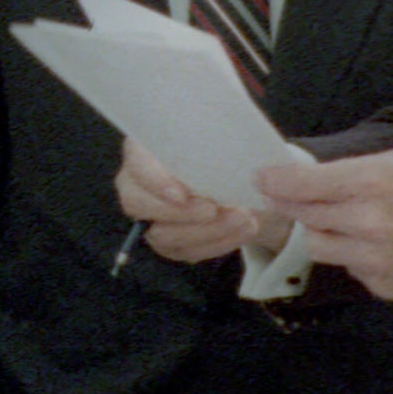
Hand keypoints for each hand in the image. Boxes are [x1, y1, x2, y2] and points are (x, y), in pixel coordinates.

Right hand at [116, 136, 279, 263]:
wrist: (248, 180)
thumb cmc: (234, 152)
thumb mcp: (241, 143)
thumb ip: (242, 156)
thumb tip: (255, 175)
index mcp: (148, 147)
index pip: (137, 164)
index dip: (155, 181)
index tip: (182, 195)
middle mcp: (140, 182)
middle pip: (136, 203)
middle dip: (179, 212)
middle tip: (214, 209)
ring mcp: (152, 215)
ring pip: (162, 235)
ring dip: (206, 231)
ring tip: (242, 218)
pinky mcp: (170, 241)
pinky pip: (187, 251)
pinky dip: (218, 243)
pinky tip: (243, 229)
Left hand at [248, 148, 392, 301]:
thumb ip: (360, 169)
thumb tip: (318, 175)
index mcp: (375, 183)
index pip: (302, 186)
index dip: (275, 181)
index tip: (262, 178)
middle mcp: (369, 224)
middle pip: (304, 218)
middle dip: (298, 206)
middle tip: (299, 197)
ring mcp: (375, 261)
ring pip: (321, 247)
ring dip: (326, 232)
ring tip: (352, 220)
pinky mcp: (386, 288)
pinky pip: (352, 269)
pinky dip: (358, 256)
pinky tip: (387, 245)